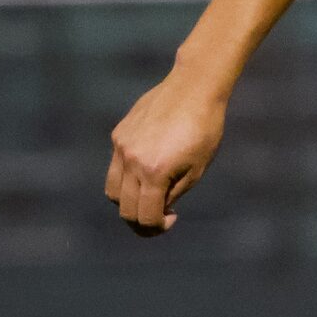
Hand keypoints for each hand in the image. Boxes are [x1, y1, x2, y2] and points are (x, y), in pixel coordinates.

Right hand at [105, 70, 228, 234]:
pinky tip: (149, 169)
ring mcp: (121, 147)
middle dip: (141, 221)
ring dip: (128, 201)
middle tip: (159, 218)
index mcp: (155, 173)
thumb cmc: (204, 130)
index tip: (172, 219)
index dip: (157, 228)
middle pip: (124, 208)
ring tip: (150, 196)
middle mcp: (132, 161)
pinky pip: (115, 166)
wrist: (193, 89)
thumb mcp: (197, 169)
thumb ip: (173, 193)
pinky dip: (127, 177)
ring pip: (112, 190)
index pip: (145, 216)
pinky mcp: (118, 134)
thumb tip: (157, 209)